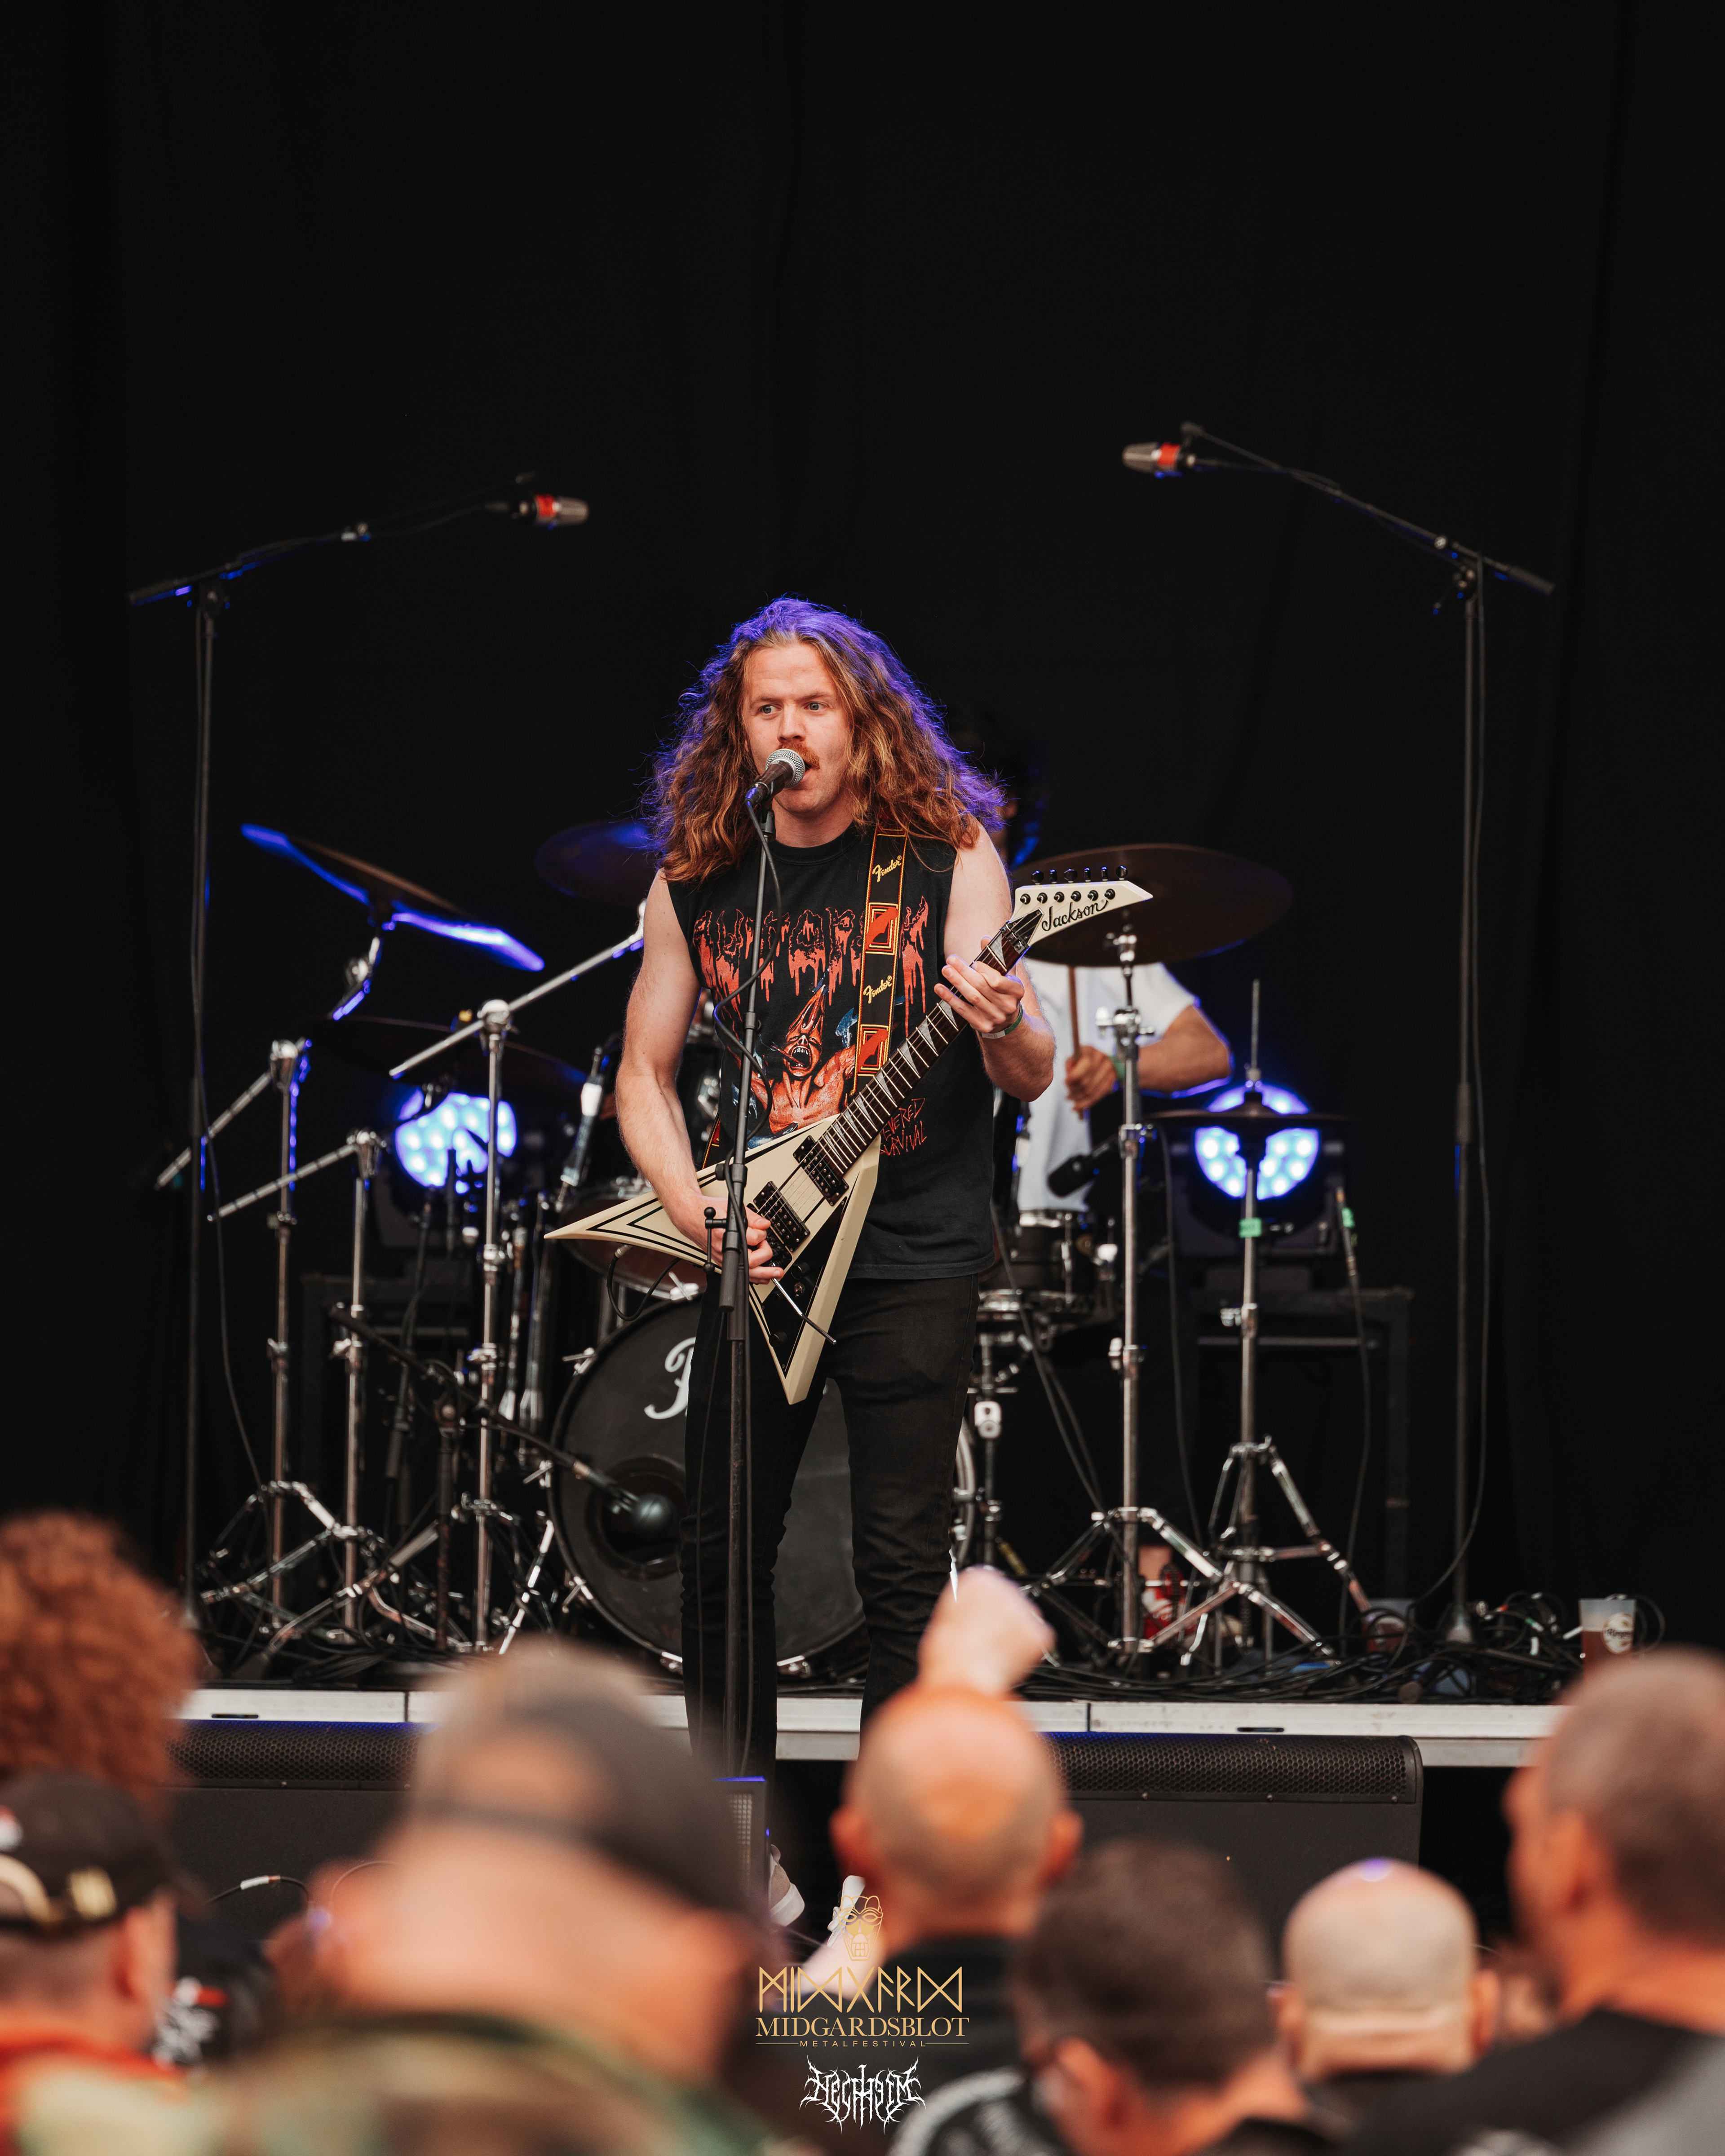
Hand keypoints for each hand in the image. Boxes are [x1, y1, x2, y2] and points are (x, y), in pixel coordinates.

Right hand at [672, 1189, 781, 1283]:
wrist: (690, 1216)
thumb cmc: (708, 1211)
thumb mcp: (731, 1207)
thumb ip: (751, 1217)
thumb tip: (765, 1225)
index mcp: (726, 1234)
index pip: (752, 1239)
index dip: (761, 1233)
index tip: (761, 1229)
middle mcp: (723, 1249)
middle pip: (750, 1263)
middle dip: (766, 1260)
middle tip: (775, 1261)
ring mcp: (721, 1257)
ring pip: (745, 1273)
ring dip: (762, 1274)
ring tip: (775, 1273)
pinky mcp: (721, 1261)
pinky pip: (738, 1272)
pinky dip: (752, 1276)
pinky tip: (761, 1276)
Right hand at [918, 1567, 1054, 1694]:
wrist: (964, 1676)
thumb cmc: (949, 1653)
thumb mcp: (946, 1618)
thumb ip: (965, 1605)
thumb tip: (973, 1612)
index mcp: (977, 1580)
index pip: (989, 1584)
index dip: (985, 1606)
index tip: (981, 1618)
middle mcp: (1004, 1587)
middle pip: (1009, 1600)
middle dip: (1003, 1619)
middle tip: (989, 1639)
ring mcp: (1024, 1609)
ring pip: (1025, 1619)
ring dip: (1017, 1633)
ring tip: (996, 1652)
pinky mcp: (1039, 1631)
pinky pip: (1038, 1639)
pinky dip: (1029, 1651)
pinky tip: (1009, 1659)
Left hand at [936, 956, 1024, 1037]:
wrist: (1007, 1021)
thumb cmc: (1003, 992)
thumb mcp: (1006, 975)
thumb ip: (996, 957)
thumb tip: (984, 939)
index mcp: (1016, 991)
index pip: (998, 981)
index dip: (985, 971)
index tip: (974, 963)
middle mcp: (1007, 1006)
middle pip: (982, 986)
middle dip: (965, 972)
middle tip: (951, 960)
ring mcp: (994, 1017)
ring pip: (972, 997)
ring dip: (957, 982)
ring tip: (946, 970)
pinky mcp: (981, 1025)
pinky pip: (963, 1010)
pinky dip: (950, 998)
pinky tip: (940, 988)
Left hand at [1065, 1044, 1118, 1111]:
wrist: (1098, 1060)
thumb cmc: (1082, 1059)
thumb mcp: (1072, 1058)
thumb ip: (1069, 1066)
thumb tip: (1069, 1079)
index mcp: (1090, 1051)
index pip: (1085, 1067)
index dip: (1074, 1077)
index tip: (1066, 1082)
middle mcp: (1102, 1059)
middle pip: (1087, 1082)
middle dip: (1074, 1091)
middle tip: (1067, 1095)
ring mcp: (1109, 1070)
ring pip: (1091, 1091)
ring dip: (1079, 1099)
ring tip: (1071, 1099)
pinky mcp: (1112, 1080)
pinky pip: (1098, 1096)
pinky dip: (1086, 1103)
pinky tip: (1078, 1105)